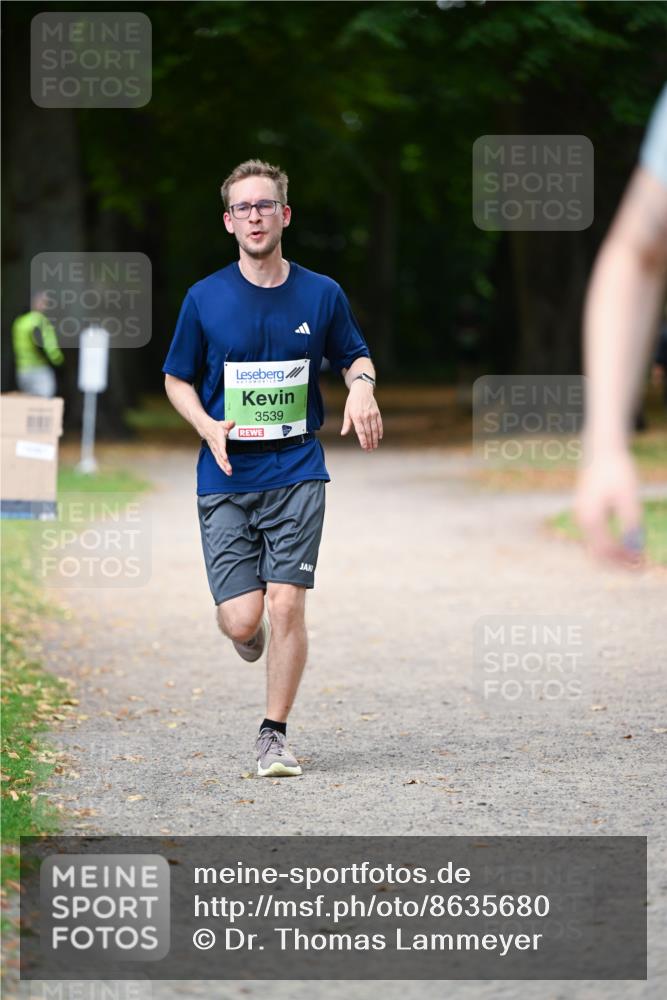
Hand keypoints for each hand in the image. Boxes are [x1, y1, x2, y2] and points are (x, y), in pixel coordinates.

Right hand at [205, 419, 234, 475]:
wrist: (205, 429)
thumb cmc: (216, 427)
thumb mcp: (222, 424)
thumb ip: (228, 424)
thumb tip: (233, 422)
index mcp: (218, 439)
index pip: (220, 446)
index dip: (222, 452)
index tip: (225, 458)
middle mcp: (216, 446)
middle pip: (220, 456)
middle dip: (224, 463)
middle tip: (229, 469)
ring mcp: (215, 450)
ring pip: (219, 460)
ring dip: (224, 467)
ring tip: (229, 473)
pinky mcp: (215, 453)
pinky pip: (219, 461)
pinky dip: (223, 467)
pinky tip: (227, 472)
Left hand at [340, 381, 382, 450]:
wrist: (362, 389)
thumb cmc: (352, 401)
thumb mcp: (347, 411)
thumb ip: (346, 423)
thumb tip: (343, 433)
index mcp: (356, 416)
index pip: (360, 431)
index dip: (363, 440)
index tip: (364, 447)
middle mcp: (365, 416)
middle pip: (368, 432)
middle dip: (369, 442)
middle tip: (370, 450)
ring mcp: (372, 414)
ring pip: (374, 429)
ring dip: (375, 439)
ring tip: (375, 446)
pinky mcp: (377, 412)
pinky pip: (379, 423)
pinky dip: (380, 431)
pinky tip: (379, 437)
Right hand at [574, 448, 642, 565]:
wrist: (602, 450)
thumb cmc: (618, 471)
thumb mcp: (629, 497)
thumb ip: (631, 523)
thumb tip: (636, 548)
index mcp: (591, 518)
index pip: (607, 551)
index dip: (625, 562)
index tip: (642, 567)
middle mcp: (582, 520)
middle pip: (598, 554)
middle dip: (619, 564)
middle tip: (640, 569)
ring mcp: (582, 517)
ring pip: (596, 548)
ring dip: (615, 556)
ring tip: (636, 559)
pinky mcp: (586, 513)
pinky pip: (596, 538)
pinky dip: (610, 546)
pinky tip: (627, 545)